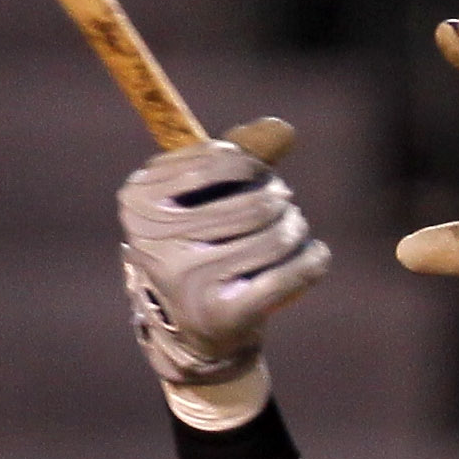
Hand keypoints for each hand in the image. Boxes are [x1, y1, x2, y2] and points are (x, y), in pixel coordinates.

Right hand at [120, 135, 329, 390]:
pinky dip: (311, 261)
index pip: (220, 159)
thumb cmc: (200, 245)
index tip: (262, 176)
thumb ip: (240, 153)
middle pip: (254, 202)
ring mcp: (189, 282)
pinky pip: (286, 277)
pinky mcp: (223, 316)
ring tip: (295, 231)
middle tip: (285, 208)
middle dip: (280, 200)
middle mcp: (158, 242)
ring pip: (274, 238)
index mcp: (140, 199)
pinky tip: (318, 255)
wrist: (192, 329)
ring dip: (296, 229)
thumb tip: (285, 129)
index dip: (254, 164)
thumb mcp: (205, 194)